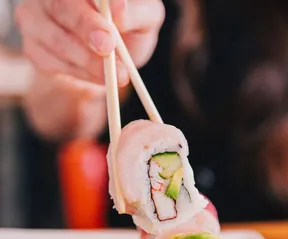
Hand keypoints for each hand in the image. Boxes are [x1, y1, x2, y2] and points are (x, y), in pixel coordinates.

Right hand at [15, 0, 164, 85]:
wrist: (112, 56)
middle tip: (108, 50)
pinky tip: (95, 74)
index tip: (109, 33)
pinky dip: (78, 73)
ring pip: (56, 40)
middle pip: (60, 7)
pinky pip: (51, 62)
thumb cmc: (131, 30)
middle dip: (87, 32)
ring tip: (113, 75)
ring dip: (87, 62)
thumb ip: (136, 12)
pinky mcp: (34, 47)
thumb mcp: (146, 19)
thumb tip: (118, 8)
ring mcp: (36, 18)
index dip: (90, 14)